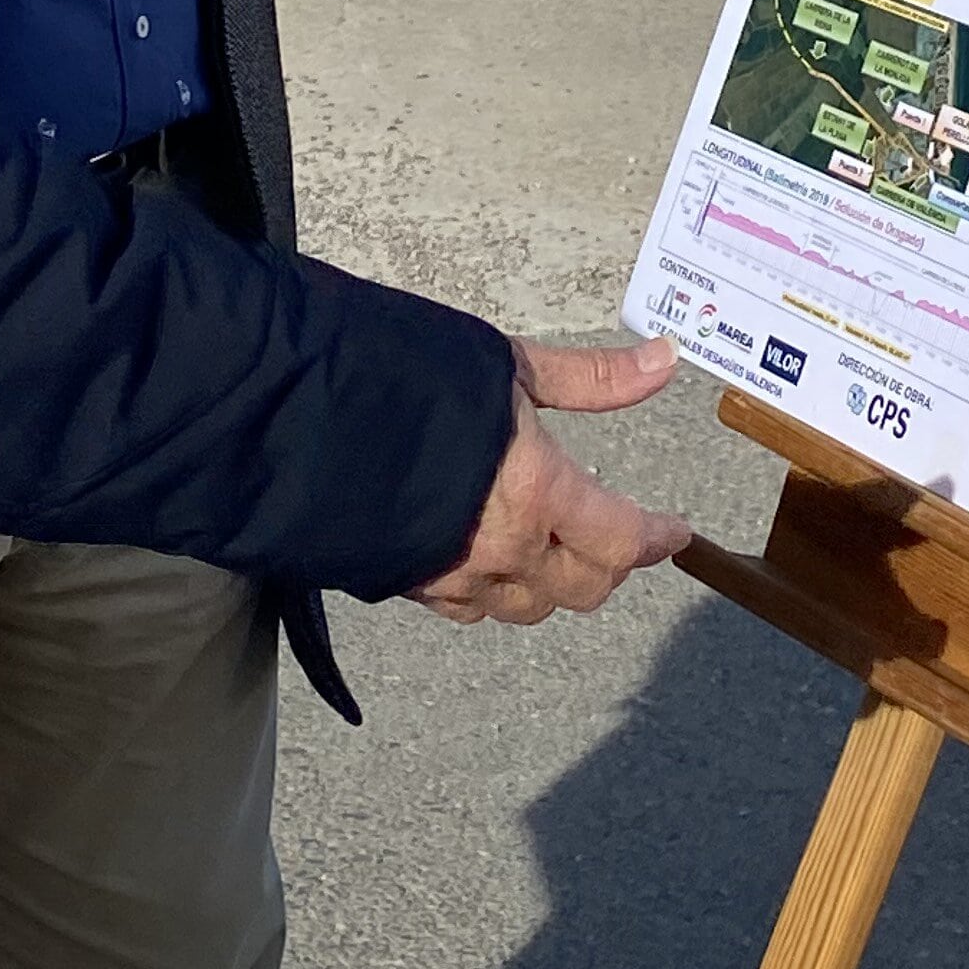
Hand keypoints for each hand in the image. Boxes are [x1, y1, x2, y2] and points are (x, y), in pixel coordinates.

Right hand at [413, 334, 691, 624]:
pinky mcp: (406, 584)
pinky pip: (469, 607)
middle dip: (611, 566)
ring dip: (554, 584)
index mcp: (537, 493)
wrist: (292, 414)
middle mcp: (501, 548)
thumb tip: (662, 362)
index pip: (621, 539)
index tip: (675, 533)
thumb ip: (590, 378)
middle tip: (622, 538)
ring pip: (527, 606)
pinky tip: (492, 561)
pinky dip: (495, 591)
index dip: (656, 539)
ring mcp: (450, 575)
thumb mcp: (507, 364)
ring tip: (561, 550)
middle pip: (583, 588)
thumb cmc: (400, 375)